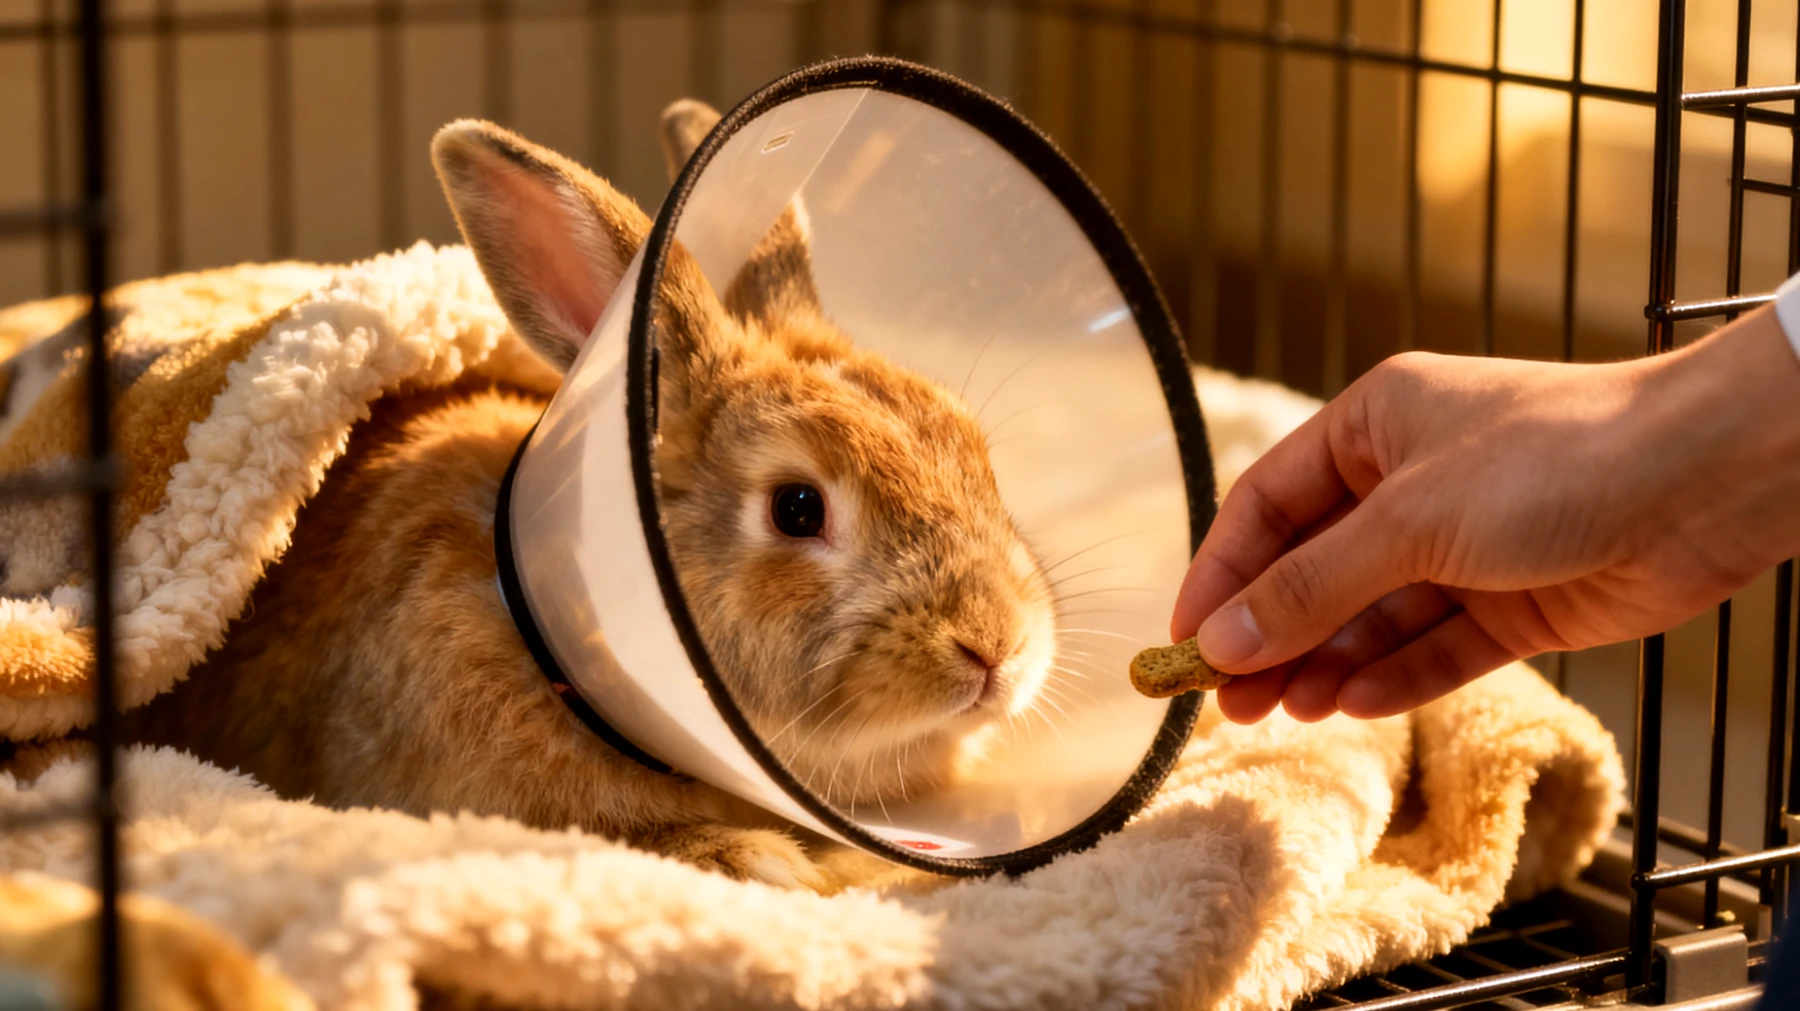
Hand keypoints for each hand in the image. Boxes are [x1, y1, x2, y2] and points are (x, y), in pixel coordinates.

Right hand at [1172, 307, 1799, 723]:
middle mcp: (1414, 482)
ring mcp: (1467, 544)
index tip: (1184, 642)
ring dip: (1325, 662)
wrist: (1713, 476)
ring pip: (1373, 615)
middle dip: (1269, 634)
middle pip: (1315, 569)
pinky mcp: (1517, 599)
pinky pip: (1436, 645)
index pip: (1268, 506)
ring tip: (1280, 713)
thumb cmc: (1560, 457)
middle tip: (1225, 702)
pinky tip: (1349, 704)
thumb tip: (1221, 641)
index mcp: (1375, 425)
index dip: (1220, 574)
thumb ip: (1311, 586)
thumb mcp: (1410, 520)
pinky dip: (1393, 675)